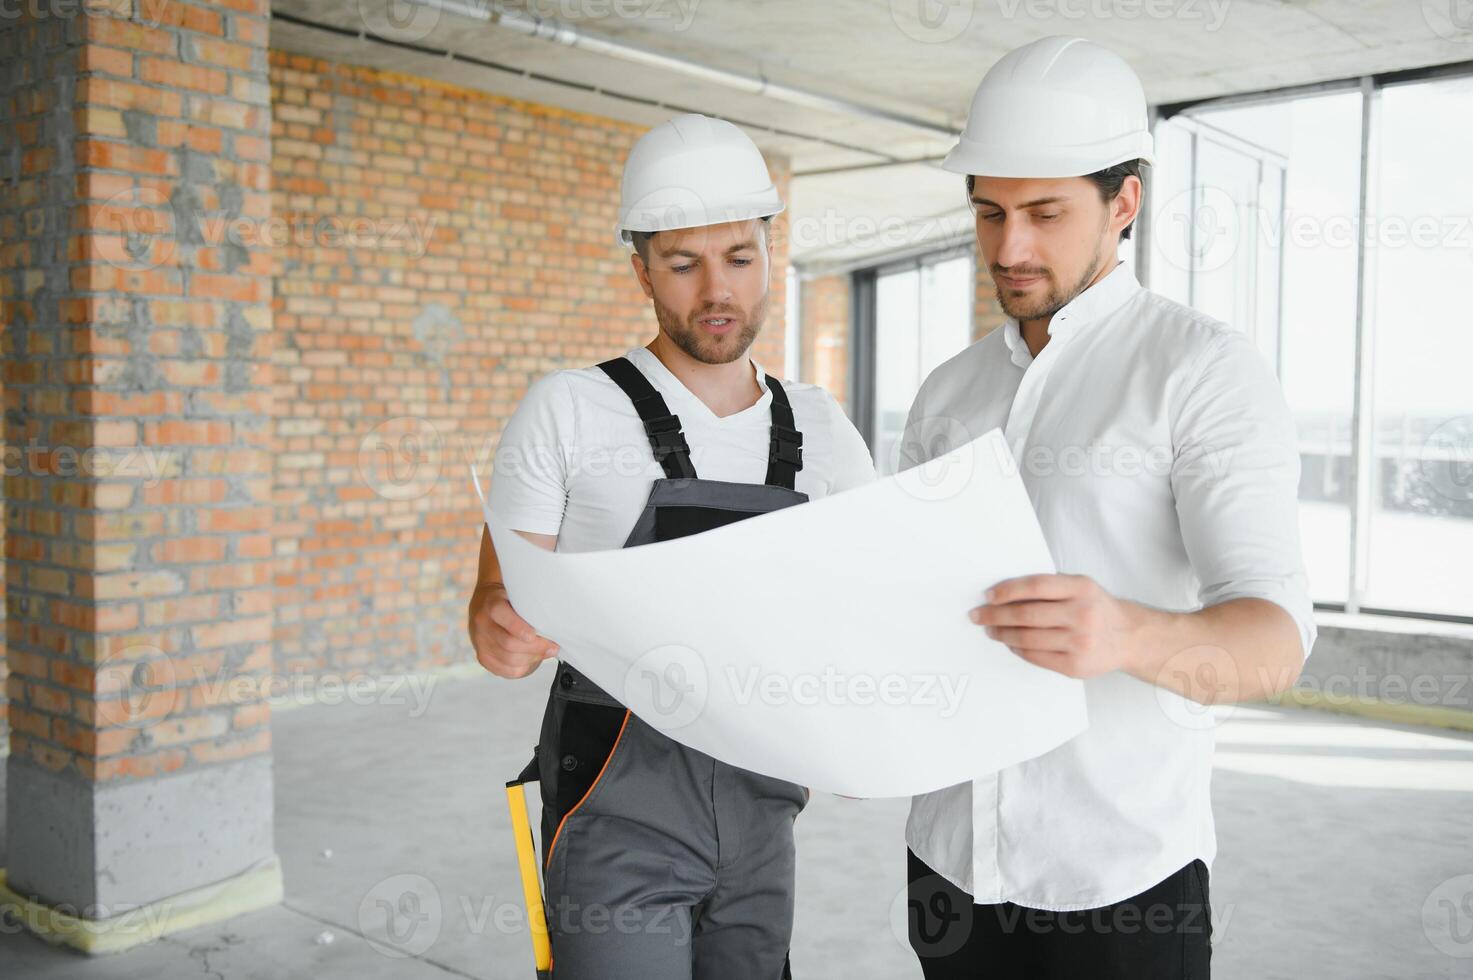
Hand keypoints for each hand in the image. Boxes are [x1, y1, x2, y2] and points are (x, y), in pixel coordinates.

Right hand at [468, 583, 558, 678]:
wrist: (485, 605)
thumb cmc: (508, 601)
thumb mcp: (517, 596)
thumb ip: (530, 608)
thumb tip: (554, 626)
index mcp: (491, 604)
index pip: (501, 615)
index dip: (519, 628)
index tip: (535, 634)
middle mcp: (483, 624)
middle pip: (509, 643)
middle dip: (535, 648)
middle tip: (553, 646)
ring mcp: (480, 643)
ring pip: (509, 660)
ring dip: (532, 659)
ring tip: (545, 652)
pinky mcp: (483, 658)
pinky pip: (506, 671)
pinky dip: (524, 668)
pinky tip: (532, 660)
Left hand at [969, 574, 1143, 678]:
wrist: (1128, 637)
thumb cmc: (1097, 608)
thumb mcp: (1081, 587)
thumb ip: (1050, 587)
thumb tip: (1004, 593)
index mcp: (1081, 588)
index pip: (1035, 586)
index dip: (1007, 590)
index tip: (988, 595)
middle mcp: (1082, 614)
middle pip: (1026, 615)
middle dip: (996, 615)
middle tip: (978, 615)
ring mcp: (1079, 642)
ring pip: (1027, 638)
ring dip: (1002, 634)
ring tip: (991, 630)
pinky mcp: (1075, 665)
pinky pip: (1036, 657)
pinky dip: (1018, 649)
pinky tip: (1010, 643)